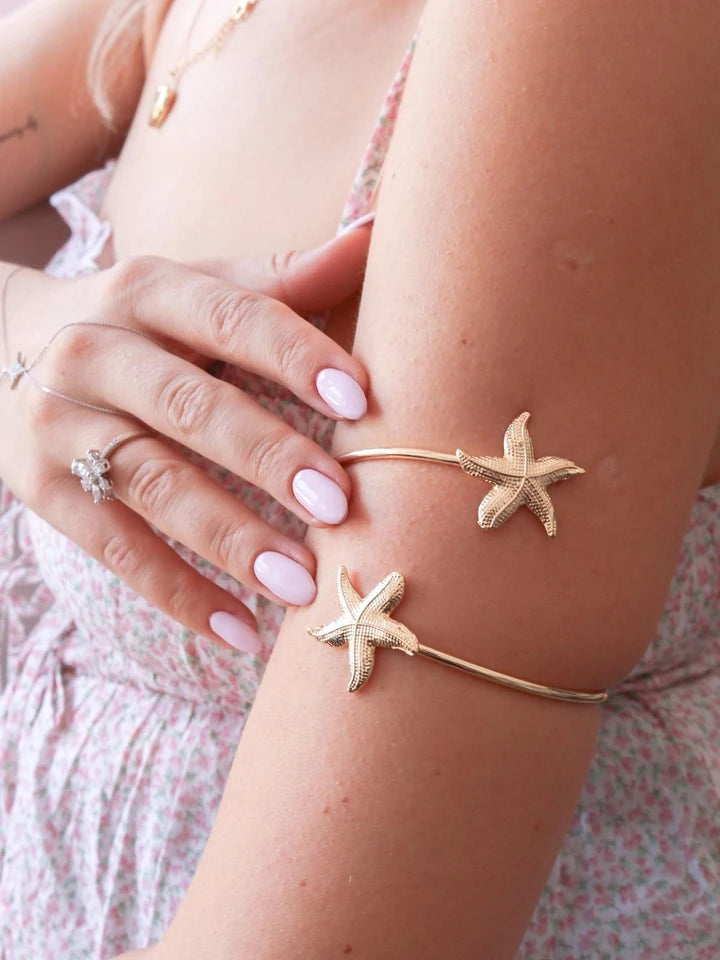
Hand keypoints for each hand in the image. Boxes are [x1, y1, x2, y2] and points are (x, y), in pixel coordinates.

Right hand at [0, 223, 371, 651]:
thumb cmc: (134, 323)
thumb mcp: (192, 289)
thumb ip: (280, 278)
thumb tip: (376, 234)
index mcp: (147, 291)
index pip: (229, 315)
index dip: (293, 354)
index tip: (360, 398)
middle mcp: (95, 352)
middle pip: (189, 407)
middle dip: (266, 456)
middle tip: (339, 504)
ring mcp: (60, 426)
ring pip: (152, 485)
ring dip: (229, 538)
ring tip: (301, 584)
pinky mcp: (42, 492)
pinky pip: (115, 551)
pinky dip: (178, 594)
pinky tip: (240, 632)